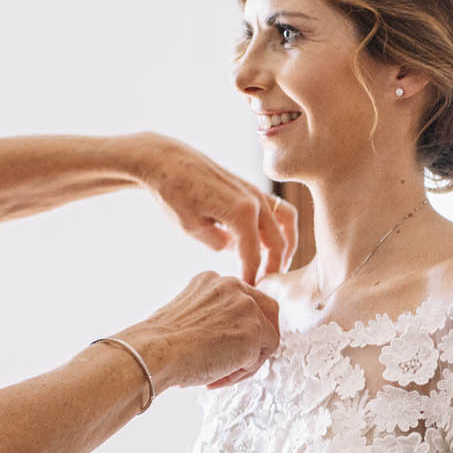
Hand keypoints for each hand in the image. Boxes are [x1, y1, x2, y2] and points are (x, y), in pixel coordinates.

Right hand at [119, 272, 281, 391]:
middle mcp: (232, 285)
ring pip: (265, 336)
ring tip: (215, 372)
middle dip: (254, 339)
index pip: (241, 302)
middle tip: (231, 360)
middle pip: (265, 311)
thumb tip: (226, 340)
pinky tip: (217, 375)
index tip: (217, 347)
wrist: (154, 352)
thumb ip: (210, 319)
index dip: (235, 328)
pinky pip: (262, 355)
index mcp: (211, 281)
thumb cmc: (160, 344)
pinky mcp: (256, 329)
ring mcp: (247, 305)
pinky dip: (243, 371)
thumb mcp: (186, 318)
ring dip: (245, 359)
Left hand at [124, 133, 297, 283]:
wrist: (166, 160)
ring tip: (274, 265)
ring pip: (286, 222)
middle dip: (273, 268)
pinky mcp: (250, 187)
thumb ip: (218, 244)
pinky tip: (264, 243)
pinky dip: (278, 228)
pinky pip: (277, 209)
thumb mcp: (191, 228)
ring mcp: (255, 191)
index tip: (247, 292)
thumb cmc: (173, 193)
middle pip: (277, 242)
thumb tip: (234, 249)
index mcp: (242, 213)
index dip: (251, 277)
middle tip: (263, 286)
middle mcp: (255, 200)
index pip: (254, 255)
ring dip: (284, 245)